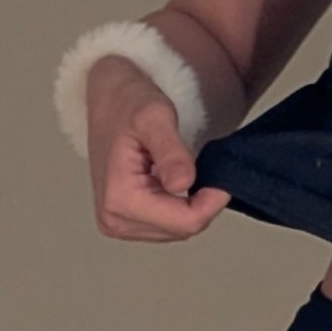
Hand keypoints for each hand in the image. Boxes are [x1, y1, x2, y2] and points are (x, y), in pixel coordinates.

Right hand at [86, 54, 229, 243]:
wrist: (110, 100)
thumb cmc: (129, 103)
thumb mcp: (156, 117)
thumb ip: (171, 152)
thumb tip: (182, 184)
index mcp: (120, 199)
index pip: (184, 223)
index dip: (212, 202)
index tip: (221, 177)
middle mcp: (114, 219)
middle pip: (181, 230)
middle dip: (200, 203)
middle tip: (198, 166)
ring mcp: (116, 224)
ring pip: (176, 231)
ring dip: (189, 205)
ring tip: (178, 169)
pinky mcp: (123, 223)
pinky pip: (166, 226)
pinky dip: (178, 206)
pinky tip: (170, 180)